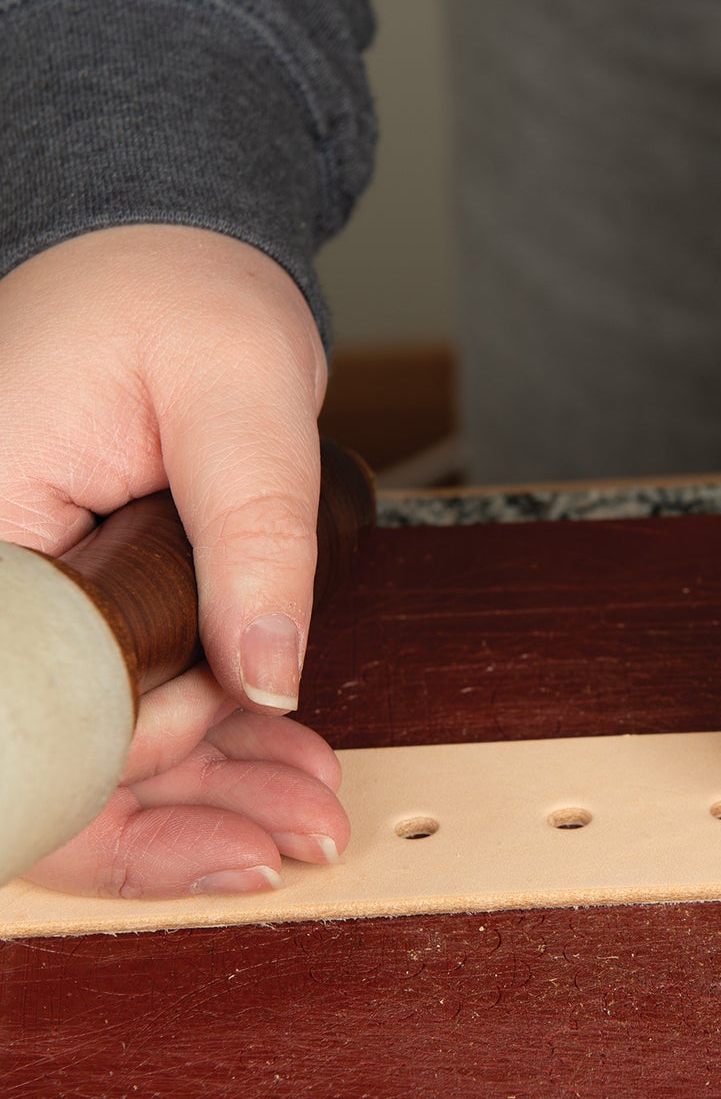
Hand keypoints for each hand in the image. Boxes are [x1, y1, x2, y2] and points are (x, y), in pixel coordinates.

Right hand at [0, 225, 346, 894]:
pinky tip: (286, 757)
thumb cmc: (182, 294)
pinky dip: (210, 738)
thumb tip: (267, 681)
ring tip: (312, 808)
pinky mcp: (83, 605)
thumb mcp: (239, 401)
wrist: (174, 258)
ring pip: (98, 743)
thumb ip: (253, 541)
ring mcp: (34, 600)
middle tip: (302, 838)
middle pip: (52, 756)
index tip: (226, 840)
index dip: (114, 797)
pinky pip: (131, 701)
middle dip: (178, 819)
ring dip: (208, 790)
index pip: (22, 712)